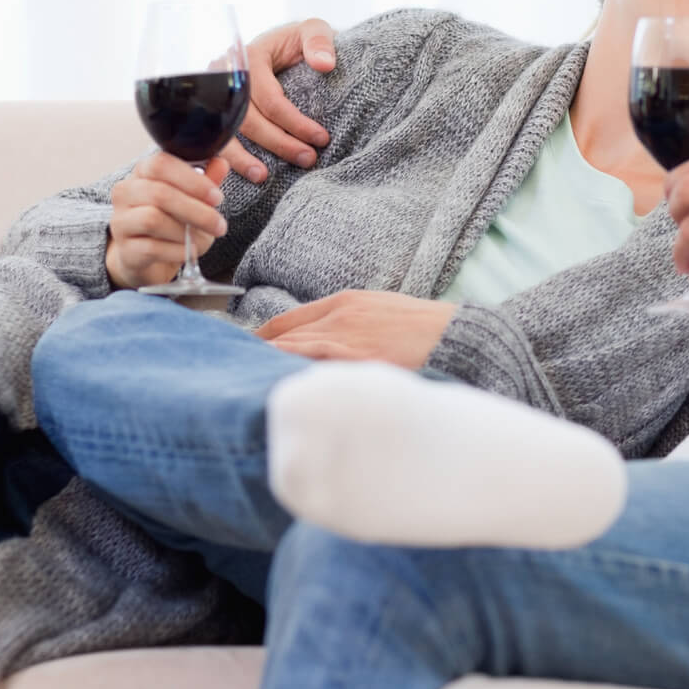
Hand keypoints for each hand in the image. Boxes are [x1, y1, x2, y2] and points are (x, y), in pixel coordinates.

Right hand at [106, 152, 227, 290]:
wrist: (147, 257)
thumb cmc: (171, 221)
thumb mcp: (192, 199)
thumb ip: (205, 182)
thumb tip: (220, 163)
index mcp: (143, 172)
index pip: (161, 164)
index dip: (192, 180)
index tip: (216, 197)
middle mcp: (125, 193)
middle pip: (159, 193)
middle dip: (196, 210)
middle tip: (218, 224)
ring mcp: (121, 222)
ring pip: (152, 219)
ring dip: (186, 233)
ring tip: (202, 241)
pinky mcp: (125, 250)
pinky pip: (152, 248)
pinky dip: (177, 251)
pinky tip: (188, 252)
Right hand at [218, 18, 338, 183]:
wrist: (283, 45)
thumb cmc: (298, 40)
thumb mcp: (313, 29)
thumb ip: (319, 41)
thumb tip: (324, 65)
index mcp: (249, 57)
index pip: (269, 97)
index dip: (295, 122)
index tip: (322, 138)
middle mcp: (226, 77)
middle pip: (247, 119)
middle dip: (278, 143)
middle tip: (308, 159)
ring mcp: (215, 96)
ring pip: (224, 133)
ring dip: (242, 158)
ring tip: (262, 177)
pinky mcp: (213, 111)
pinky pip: (214, 137)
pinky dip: (224, 157)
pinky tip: (236, 174)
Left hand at [256, 291, 458, 368]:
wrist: (458, 336)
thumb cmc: (425, 330)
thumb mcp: (381, 314)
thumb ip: (351, 326)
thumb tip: (327, 347)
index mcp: (345, 302)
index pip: (287, 320)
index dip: (261, 337)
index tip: (244, 352)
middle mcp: (339, 315)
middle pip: (282, 335)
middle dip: (254, 353)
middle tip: (229, 372)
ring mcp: (347, 337)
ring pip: (291, 350)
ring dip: (265, 365)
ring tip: (240, 384)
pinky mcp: (358, 359)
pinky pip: (313, 366)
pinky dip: (290, 374)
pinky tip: (273, 386)